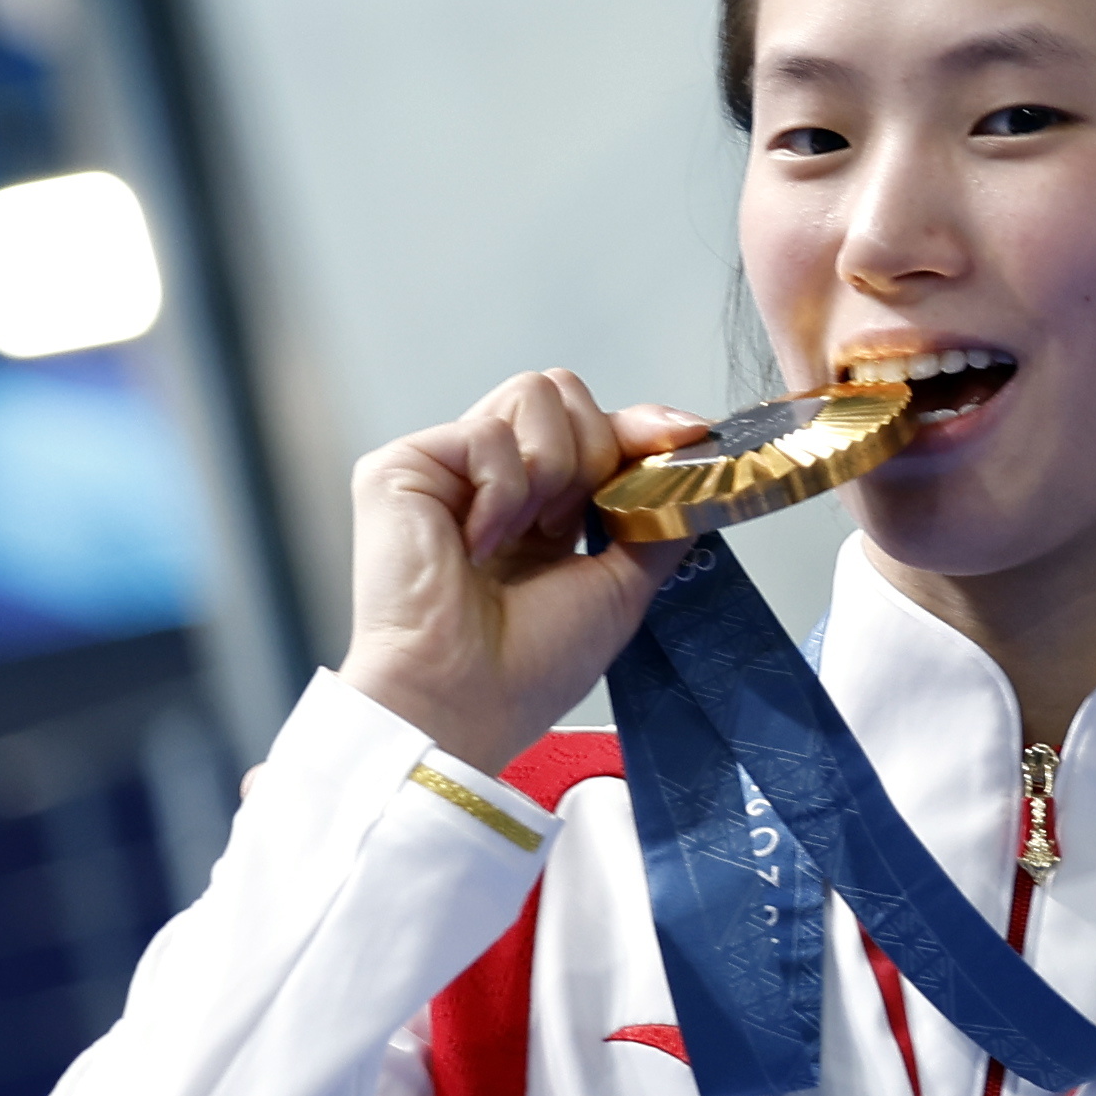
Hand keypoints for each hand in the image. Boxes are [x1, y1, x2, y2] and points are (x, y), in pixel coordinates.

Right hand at [336, 370, 707, 771]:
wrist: (465, 702)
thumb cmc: (528, 665)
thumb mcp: (622, 585)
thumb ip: (657, 519)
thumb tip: (694, 469)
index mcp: (540, 507)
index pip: (596, 428)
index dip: (641, 426)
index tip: (685, 434)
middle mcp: (492, 478)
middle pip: (565, 393)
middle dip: (595, 451)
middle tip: (572, 524)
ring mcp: (446, 467)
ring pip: (535, 393)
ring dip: (555, 470)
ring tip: (526, 536)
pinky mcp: (401, 467)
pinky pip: (487, 435)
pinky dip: (505, 492)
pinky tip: (480, 546)